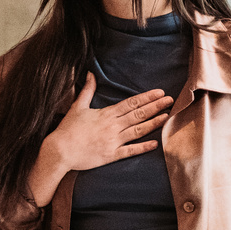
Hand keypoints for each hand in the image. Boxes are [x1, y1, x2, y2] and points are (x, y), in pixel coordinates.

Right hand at [25, 74, 173, 206]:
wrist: (59, 151)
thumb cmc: (67, 129)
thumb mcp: (77, 107)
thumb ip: (87, 90)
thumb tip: (89, 74)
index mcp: (106, 114)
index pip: (131, 103)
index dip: (147, 97)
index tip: (160, 92)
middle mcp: (113, 126)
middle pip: (138, 114)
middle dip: (156, 106)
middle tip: (171, 100)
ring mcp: (113, 141)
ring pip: (138, 131)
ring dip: (153, 123)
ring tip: (167, 116)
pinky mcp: (111, 155)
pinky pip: (130, 151)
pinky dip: (143, 147)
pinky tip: (155, 143)